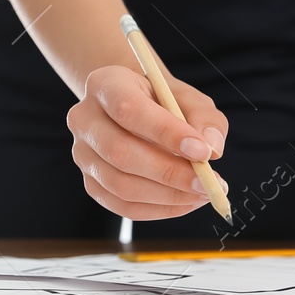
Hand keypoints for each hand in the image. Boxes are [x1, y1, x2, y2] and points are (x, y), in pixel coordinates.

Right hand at [67, 65, 227, 220]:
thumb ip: (205, 119)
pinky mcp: (91, 183)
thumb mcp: (189, 98)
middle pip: (119, 152)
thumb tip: (212, 149)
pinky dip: (159, 209)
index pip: (128, 110)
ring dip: (168, 196)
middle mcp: (84, 119)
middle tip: (209, 183)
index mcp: (105, 84)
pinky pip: (123, 207)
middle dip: (170, 172)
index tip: (203, 152)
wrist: (136, 110)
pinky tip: (186, 202)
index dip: (166, 133)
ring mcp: (83, 155)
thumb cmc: (164, 102)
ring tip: (203, 193)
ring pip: (121, 185)